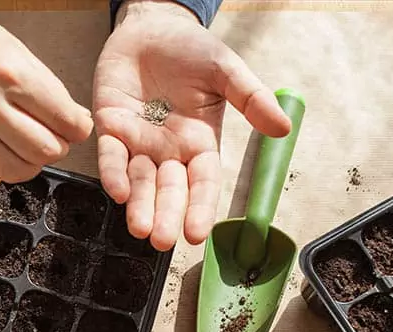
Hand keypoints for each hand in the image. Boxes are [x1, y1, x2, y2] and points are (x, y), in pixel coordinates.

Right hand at [0, 0, 93, 193]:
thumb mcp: (9, 47)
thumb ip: (43, 86)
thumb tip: (75, 121)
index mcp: (10, 72)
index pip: (66, 121)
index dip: (76, 129)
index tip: (71, 129)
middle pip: (45, 151)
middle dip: (52, 147)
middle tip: (44, 138)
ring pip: (15, 171)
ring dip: (24, 164)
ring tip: (17, 148)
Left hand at [93, 0, 291, 250]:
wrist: (151, 28)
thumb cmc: (191, 50)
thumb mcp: (226, 72)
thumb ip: (251, 98)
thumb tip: (283, 129)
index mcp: (199, 144)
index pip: (202, 183)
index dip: (200, 208)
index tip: (197, 235)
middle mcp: (168, 151)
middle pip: (168, 190)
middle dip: (165, 216)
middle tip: (162, 241)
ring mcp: (137, 143)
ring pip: (139, 181)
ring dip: (138, 206)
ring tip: (139, 229)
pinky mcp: (110, 129)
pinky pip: (110, 156)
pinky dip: (113, 173)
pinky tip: (118, 192)